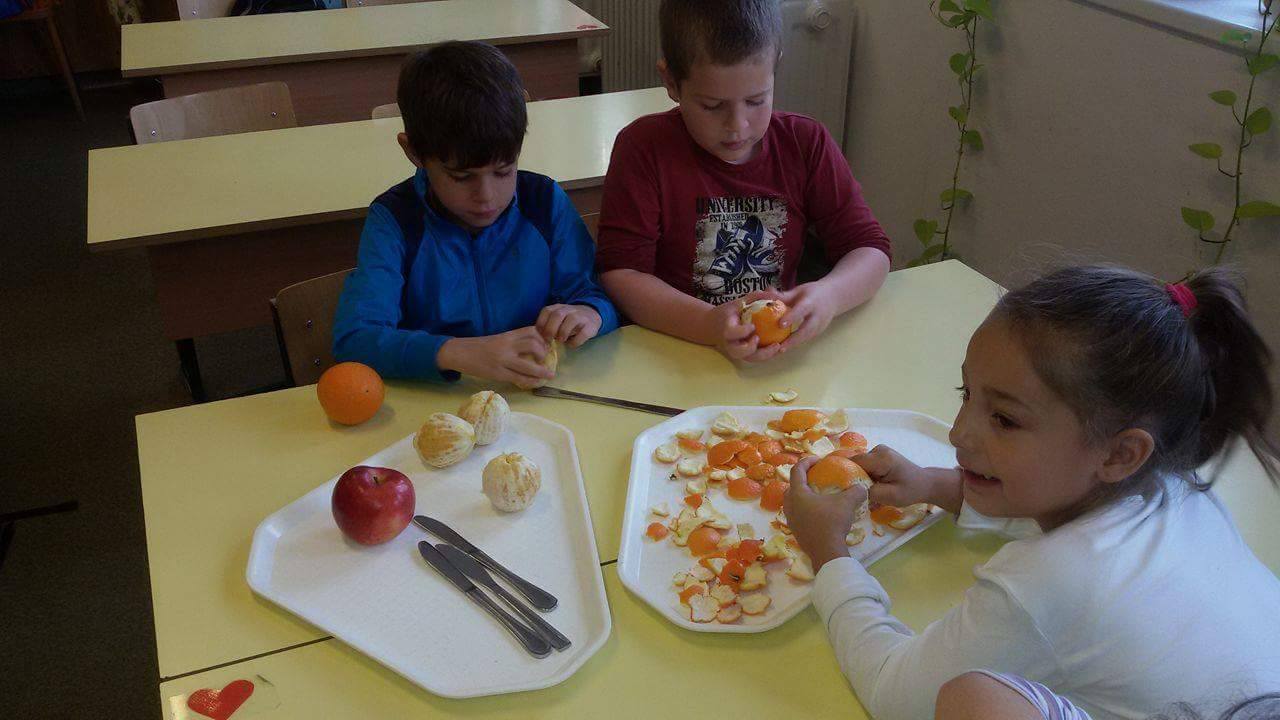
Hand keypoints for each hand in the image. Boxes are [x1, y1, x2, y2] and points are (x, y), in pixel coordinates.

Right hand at [436, 327, 554, 386]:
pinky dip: (531, 381)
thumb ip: (513, 342)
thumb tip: (533, 348)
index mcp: (507, 335)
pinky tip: (536, 383)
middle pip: (533, 345)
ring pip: (529, 366)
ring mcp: (503, 361)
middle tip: (545, 359)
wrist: (459, 353)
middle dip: (544, 353)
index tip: (547, 344)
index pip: (531, 331)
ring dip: (542, 371)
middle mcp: (506, 346)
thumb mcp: (497, 339)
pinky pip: (519, 379)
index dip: (543, 337)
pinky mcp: (498, 374)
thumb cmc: (479, 346)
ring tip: (548, 374)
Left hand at [536, 304, 601, 347]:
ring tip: (560, 341)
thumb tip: (537, 339)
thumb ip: (548, 325)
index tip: (539, 336)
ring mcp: (581, 316)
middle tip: (548, 341)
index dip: (541, 323)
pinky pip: (583, 333)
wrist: (591, 316)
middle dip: (550, 329)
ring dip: (563, 333)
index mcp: (558, 307)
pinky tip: (571, 344)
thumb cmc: (569, 321)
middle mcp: (569, 309)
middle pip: (557, 315)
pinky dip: (575, 341)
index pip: (546, 311)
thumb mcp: (557, 319)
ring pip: (571, 320)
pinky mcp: (591, 326)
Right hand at [708, 290, 785, 362]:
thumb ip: (755, 297)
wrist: (713, 326)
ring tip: (778, 346)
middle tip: (761, 339)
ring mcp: (736, 351)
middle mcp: (729, 343)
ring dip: (763, 355)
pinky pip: (755, 358)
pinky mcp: (743, 355)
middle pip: (737, 352)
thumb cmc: (728, 312)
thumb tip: (775, 294)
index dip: (741, 332)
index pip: (731, 332)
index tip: (753, 326)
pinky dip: (767, 355)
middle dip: (750, 348)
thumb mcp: (738, 302)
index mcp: (726, 328)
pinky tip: (778, 348)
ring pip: (748, 358)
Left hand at [774, 281, 838, 350]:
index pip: (802, 310)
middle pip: (807, 330)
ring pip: (806, 338)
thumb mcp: (799, 290)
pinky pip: (805, 339)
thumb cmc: (812, 293)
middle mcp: (818, 316)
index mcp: (812, 302)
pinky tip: (782, 349)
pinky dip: (794, 345)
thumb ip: (783, 295)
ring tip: (777, 352)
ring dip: (792, 346)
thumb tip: (764, 294)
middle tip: (780, 348)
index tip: (780, 324)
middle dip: (793, 340)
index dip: (792, 317)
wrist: (834, 297)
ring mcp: (820, 326)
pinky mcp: (818, 333)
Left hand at [785, 455, 868, 570]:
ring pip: (793, 501)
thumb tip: (862, 487)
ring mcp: (791, 519)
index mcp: (798, 493)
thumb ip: (855, 491)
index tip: (818, 460)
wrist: (826, 552)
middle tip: (816, 477)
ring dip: (803, 495)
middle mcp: (790, 505)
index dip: (807, 461)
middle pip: (792, 485)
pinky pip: (798, 514)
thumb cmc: (832, 522)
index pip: (797, 470)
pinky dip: (806, 508)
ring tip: (818, 495)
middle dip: (803, 479)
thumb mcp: (847, 502)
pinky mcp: (796, 531)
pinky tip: (820, 512)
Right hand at [855, 445, 963, 513]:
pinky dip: (866, 475)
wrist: (925, 483)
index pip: (854, 463)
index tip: (846, 490)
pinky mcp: (879, 454)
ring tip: (868, 490)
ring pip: (859, 464)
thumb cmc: (910, 491)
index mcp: (882, 458)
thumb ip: (870, 493)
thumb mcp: (891, 497)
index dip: (847, 475)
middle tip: (858, 493)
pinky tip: (873, 484)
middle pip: (856, 463)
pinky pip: (865, 464)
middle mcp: (878, 450)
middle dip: (855, 478)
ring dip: (861, 477)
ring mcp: (878, 450)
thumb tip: (853, 491)